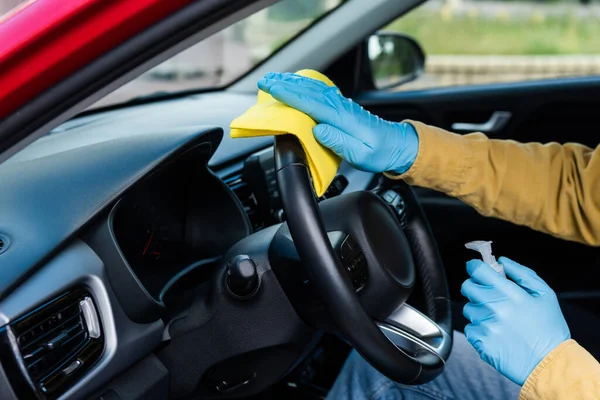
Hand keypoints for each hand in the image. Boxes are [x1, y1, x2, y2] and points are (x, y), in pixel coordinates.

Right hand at [257, 72, 418, 173]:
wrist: (397, 146)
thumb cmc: (379, 153)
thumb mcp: (361, 155)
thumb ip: (339, 142)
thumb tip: (318, 129)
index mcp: (342, 119)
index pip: (311, 103)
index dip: (289, 95)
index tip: (272, 89)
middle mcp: (340, 107)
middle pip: (308, 91)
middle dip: (285, 85)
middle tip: (264, 81)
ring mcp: (341, 105)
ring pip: (313, 88)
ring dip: (292, 82)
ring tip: (274, 78)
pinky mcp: (341, 107)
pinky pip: (319, 91)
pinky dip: (304, 85)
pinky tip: (296, 83)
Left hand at [461, 257, 569, 385]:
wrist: (549, 364)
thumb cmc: (549, 330)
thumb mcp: (545, 294)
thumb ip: (522, 273)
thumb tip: (502, 261)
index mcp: (509, 293)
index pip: (477, 270)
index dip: (475, 267)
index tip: (477, 269)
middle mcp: (493, 307)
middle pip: (467, 287)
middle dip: (476, 287)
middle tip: (490, 296)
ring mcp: (484, 324)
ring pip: (469, 308)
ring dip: (479, 310)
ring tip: (499, 320)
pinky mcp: (479, 341)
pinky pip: (470, 328)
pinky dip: (479, 329)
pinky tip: (496, 333)